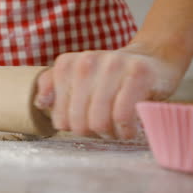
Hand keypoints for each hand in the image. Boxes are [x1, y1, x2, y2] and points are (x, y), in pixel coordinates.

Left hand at [34, 47, 184, 139]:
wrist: (151, 58)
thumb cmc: (109, 77)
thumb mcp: (76, 79)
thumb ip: (53, 88)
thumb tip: (41, 104)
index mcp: (66, 64)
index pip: (59, 117)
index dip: (74, 127)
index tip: (85, 121)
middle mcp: (86, 62)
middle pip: (79, 122)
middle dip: (93, 132)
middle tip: (104, 128)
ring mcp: (112, 65)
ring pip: (99, 120)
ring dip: (110, 133)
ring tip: (116, 128)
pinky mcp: (137, 72)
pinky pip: (122, 115)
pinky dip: (125, 130)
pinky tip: (129, 128)